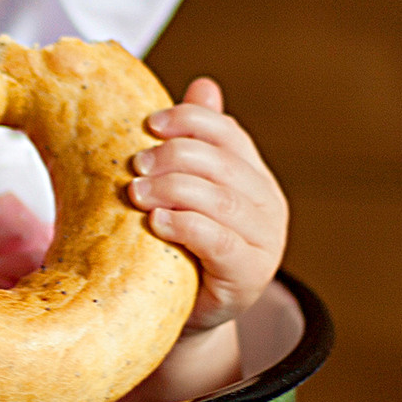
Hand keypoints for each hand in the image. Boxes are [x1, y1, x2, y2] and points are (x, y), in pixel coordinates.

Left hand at [127, 77, 287, 335]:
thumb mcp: (186, 194)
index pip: (228, 134)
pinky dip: (185, 225)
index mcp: (254, 177)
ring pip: (220, 200)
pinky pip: (219, 241)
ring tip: (135, 191)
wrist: (185, 315)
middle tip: (134, 164)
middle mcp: (268, 206)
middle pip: (222, 164)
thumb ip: (195, 145)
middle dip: (173, 157)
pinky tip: (156, 221)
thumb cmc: (181, 249)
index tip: (150, 123)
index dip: (190, 121)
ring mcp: (265, 243)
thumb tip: (203, 85)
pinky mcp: (250, 276)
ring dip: (172, 188)